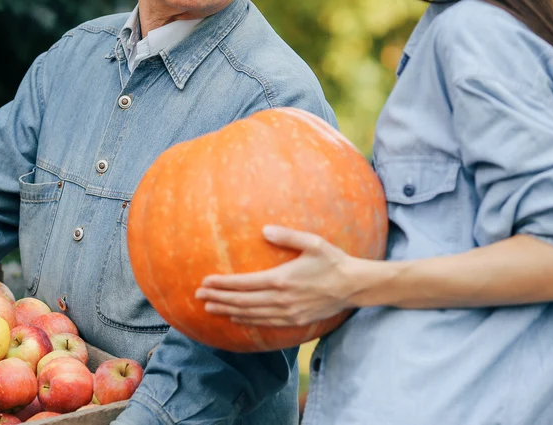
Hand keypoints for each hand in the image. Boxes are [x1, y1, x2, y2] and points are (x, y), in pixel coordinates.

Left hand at [195, 225, 366, 326]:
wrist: (354, 286)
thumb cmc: (332, 261)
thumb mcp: (313, 242)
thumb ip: (287, 235)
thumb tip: (264, 229)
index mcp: (282, 279)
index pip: (244, 284)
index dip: (222, 284)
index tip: (205, 282)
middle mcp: (281, 299)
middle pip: (241, 302)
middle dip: (218, 299)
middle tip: (198, 296)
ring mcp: (287, 313)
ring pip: (250, 315)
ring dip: (227, 311)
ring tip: (209, 308)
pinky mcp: (294, 320)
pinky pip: (264, 323)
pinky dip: (246, 321)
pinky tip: (235, 318)